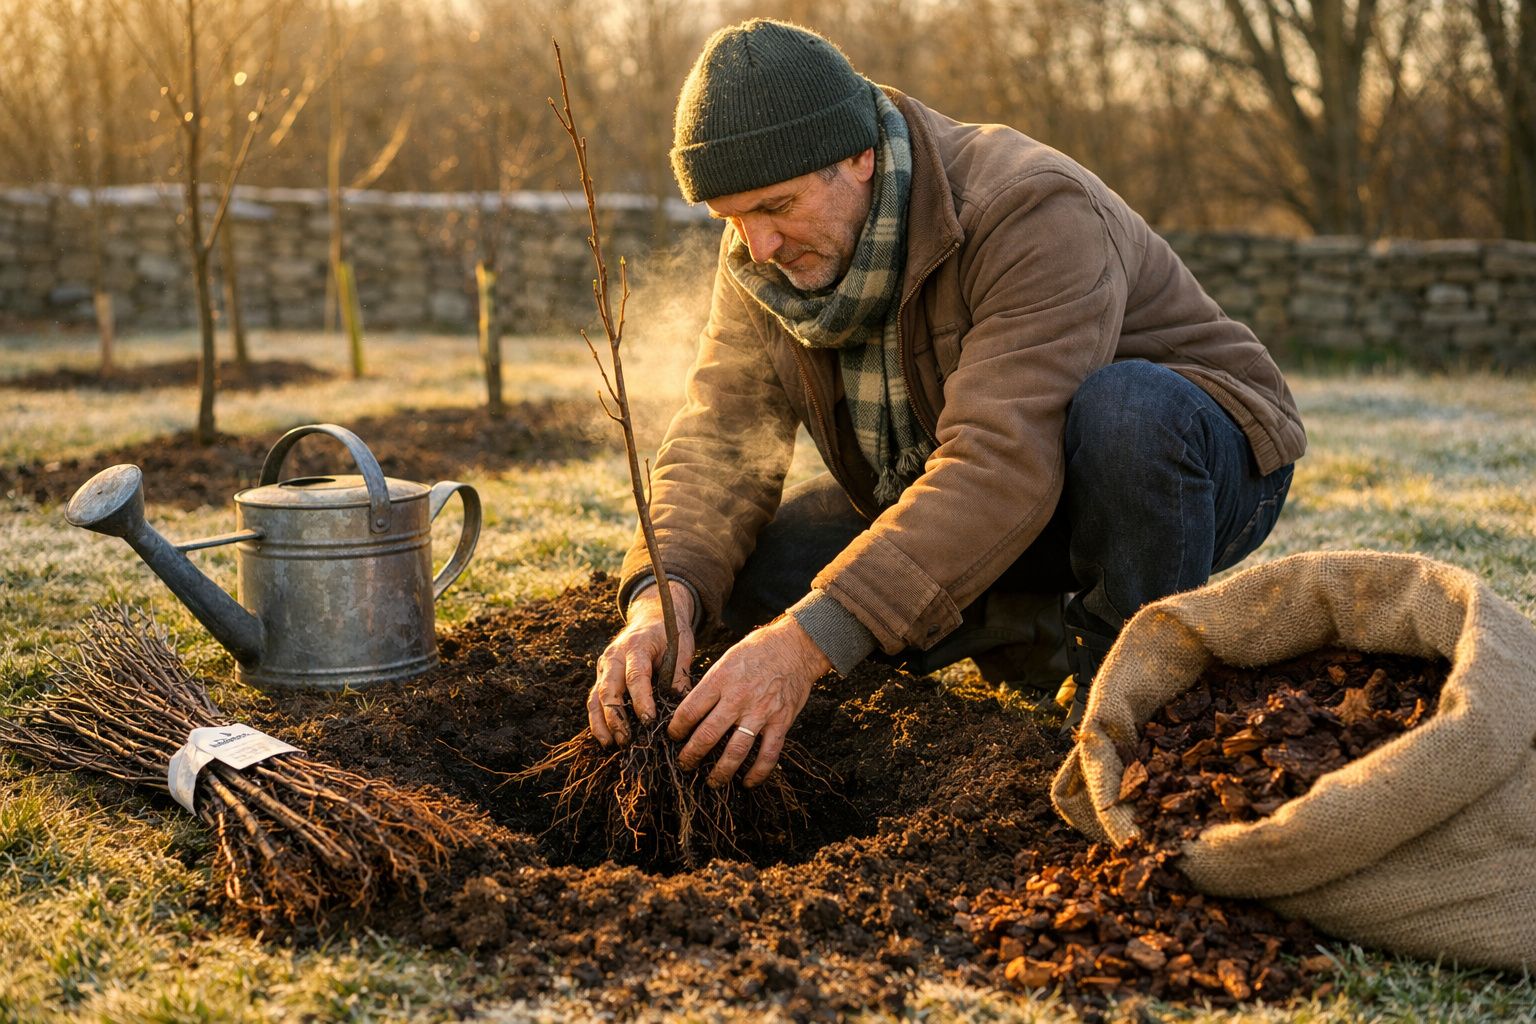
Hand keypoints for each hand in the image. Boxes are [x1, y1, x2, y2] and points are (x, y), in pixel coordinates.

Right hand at [588, 580, 694, 746]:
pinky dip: (597, 720)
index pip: (635, 676)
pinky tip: (605, 738)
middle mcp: (614, 656)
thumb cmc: (668, 633)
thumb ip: (680, 675)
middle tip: (626, 739)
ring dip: (601, 722)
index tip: (649, 720)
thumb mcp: (681, 647)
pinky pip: (594, 699)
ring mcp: (604, 666)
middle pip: (608, 689)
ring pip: (595, 697)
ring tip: (611, 744)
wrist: (650, 617)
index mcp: (635, 647)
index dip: (641, 700)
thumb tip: (682, 706)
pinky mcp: (601, 675)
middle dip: (616, 717)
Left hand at [668, 614, 830, 787]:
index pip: (689, 711)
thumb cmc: (757, 651)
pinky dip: (757, 772)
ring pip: (735, 751)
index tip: (673, 737)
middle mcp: (738, 698)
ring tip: (711, 782)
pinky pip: (768, 754)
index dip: (676, 729)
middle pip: (707, 735)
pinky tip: (748, 782)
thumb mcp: (726, 660)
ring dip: (720, 771)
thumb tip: (693, 711)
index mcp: (720, 680)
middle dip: (691, 755)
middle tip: (684, 764)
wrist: (795, 647)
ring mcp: (761, 712)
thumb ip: (711, 686)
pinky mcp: (781, 722)